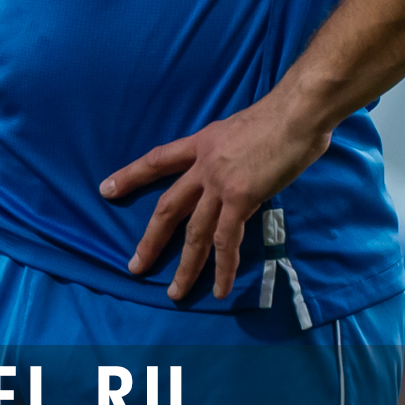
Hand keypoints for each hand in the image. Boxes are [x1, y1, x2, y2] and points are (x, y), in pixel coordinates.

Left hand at [102, 92, 331, 302]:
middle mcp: (204, 164)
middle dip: (151, 239)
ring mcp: (220, 183)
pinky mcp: (241, 198)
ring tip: (175, 292)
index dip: (131, 175)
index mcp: (203, 142)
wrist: (297, 112)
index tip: (107, 189)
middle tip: (135, 265)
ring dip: (186, 267)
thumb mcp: (242, 128)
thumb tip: (242, 167)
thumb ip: (234, 151)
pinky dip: (224, 268)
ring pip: (195, 233)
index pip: (158, 160)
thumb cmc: (281, 115)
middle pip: (168, 206)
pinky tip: (221, 289)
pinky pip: (227, 240)